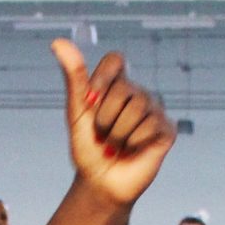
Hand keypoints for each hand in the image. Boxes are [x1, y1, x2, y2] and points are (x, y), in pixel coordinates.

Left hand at [51, 39, 172, 204]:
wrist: (100, 183)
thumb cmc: (88, 148)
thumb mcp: (76, 112)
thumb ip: (73, 77)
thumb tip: (57, 42)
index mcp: (116, 85)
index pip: (115, 60)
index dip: (102, 79)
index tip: (91, 101)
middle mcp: (137, 93)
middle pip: (123, 88)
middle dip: (105, 117)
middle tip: (103, 134)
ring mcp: (154, 110)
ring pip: (137, 108)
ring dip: (118, 133)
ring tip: (116, 144)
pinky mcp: (166, 130)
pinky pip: (151, 125)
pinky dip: (135, 142)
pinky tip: (133, 150)